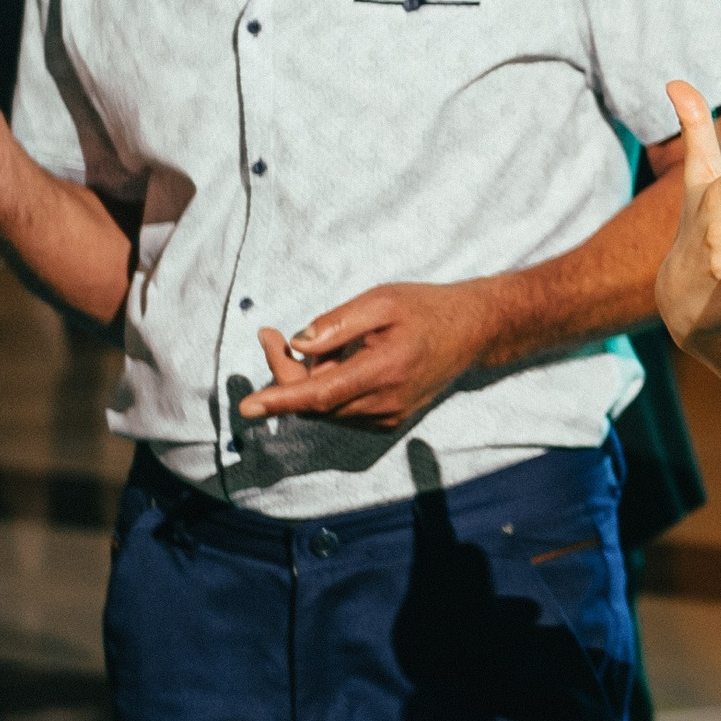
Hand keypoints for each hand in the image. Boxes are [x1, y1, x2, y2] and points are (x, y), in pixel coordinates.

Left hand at [237, 278, 503, 431]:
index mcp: (384, 370)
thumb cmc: (426, 308)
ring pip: (325, 409)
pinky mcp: (389, 420)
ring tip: (323, 343)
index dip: (280, 399)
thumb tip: (297, 343)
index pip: (321, 395)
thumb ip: (338, 323)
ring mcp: (388, 416)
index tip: (247, 406)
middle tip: (272, 335)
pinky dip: (328, 389)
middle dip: (286, 373)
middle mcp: (385, 403)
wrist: (473, 332)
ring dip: (308, 381)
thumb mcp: (382, 300)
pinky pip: (341, 411)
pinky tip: (340, 361)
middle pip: (315, 403)